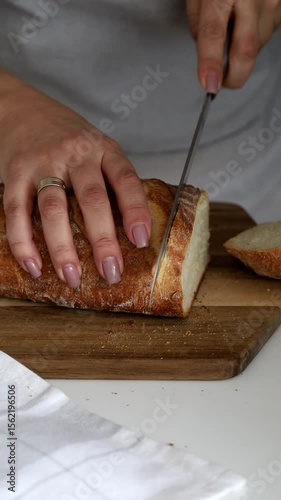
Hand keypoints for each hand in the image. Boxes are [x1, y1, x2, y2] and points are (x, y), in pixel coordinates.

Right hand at [0, 70, 150, 286]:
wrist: (23, 108)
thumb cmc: (68, 136)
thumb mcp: (98, 146)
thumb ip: (110, 178)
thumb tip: (130, 228)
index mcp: (103, 149)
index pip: (125, 179)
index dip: (135, 210)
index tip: (142, 240)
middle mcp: (75, 154)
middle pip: (91, 199)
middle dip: (103, 239)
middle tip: (110, 271)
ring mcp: (43, 163)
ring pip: (54, 209)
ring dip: (63, 248)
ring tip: (72, 276)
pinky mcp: (15, 173)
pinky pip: (17, 211)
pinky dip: (23, 242)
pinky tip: (34, 266)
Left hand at [186, 0, 280, 89]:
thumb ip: (198, 17)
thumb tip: (202, 46)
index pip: (214, 33)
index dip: (210, 63)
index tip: (209, 84)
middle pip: (246, 48)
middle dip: (234, 75)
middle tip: (222, 83)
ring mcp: (272, 3)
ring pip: (257, 44)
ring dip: (241, 50)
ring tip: (233, 31)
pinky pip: (267, 33)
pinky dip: (254, 35)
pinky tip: (247, 21)